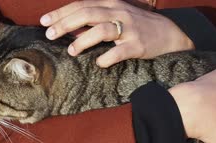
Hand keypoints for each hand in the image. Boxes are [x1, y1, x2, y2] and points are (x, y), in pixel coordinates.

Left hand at [40, 0, 193, 66]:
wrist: (170, 33)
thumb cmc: (139, 26)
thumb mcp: (118, 15)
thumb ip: (96, 18)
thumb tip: (70, 26)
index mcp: (112, 4)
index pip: (81, 5)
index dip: (61, 12)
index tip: (44, 21)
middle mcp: (119, 13)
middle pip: (87, 14)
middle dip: (65, 24)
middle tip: (50, 35)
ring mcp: (129, 29)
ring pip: (101, 30)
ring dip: (83, 41)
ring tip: (71, 51)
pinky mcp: (138, 45)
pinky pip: (119, 52)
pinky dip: (106, 58)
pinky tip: (98, 63)